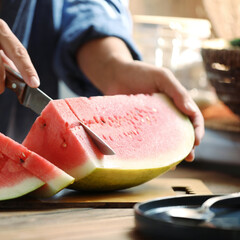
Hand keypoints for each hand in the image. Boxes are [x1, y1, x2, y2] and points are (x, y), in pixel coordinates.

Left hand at [77, 37, 203, 160]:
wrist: (114, 75)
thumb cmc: (140, 73)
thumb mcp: (161, 77)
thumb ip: (177, 92)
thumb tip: (191, 111)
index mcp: (176, 103)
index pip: (192, 118)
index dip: (197, 130)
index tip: (196, 141)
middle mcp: (166, 115)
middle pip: (181, 134)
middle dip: (186, 147)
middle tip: (188, 157)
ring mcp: (150, 123)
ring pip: (164, 141)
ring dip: (170, 153)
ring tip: (172, 164)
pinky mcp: (135, 128)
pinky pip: (145, 142)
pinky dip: (150, 151)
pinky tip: (151, 160)